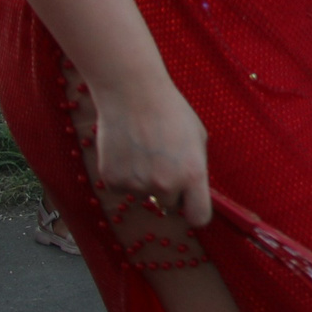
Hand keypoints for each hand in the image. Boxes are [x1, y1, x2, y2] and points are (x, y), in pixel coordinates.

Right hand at [87, 78, 213, 228]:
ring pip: (144, 194)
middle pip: (169, 204)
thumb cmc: (170, 111)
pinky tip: (126, 150)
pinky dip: (124, 174)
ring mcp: (137, 185)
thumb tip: (191, 190)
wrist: (132, 94)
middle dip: (168, 188)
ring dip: (144, 179)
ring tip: (143, 149)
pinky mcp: (112, 181)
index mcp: (193, 175)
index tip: (190, 205)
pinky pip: (122, 187)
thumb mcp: (197, 138)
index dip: (194, 211)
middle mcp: (166, 185)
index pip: (199, 217)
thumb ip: (196, 168)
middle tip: (161, 160)